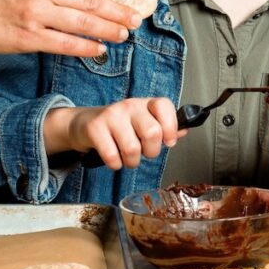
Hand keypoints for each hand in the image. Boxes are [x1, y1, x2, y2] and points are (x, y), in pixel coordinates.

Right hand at [0, 0, 145, 56]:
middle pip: (90, 0)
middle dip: (118, 11)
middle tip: (136, 17)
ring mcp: (35, 13)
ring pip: (83, 23)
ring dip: (108, 31)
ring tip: (123, 34)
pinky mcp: (30, 37)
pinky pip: (66, 44)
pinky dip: (87, 48)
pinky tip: (100, 49)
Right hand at [45, 97, 185, 169]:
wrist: (83, 124)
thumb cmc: (119, 127)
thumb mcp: (142, 123)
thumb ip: (164, 128)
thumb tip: (185, 130)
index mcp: (145, 104)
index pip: (164, 106)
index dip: (171, 127)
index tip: (168, 141)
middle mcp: (130, 105)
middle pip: (152, 133)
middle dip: (151, 152)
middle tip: (144, 153)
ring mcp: (111, 115)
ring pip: (132, 148)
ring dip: (132, 162)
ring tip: (127, 158)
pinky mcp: (95, 128)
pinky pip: (112, 156)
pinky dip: (115, 164)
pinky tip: (114, 159)